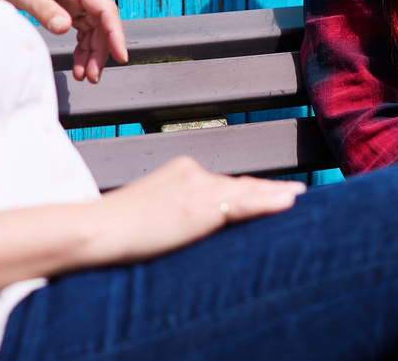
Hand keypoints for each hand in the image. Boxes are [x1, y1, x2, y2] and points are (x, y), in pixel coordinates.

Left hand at [0, 0, 126, 81]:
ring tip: (83, 74)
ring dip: (92, 51)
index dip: (116, 33)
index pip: (104, 8)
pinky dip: (82, 45)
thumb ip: (44, 10)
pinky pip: (82, 26)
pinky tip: (78, 61)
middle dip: (100, 51)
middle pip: (102, 22)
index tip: (120, 55)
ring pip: (94, 27)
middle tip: (91, 76)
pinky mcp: (66, 2)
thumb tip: (65, 28)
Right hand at [0, 157, 303, 299]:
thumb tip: (184, 222)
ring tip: (298, 197)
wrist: (100, 228)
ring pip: (246, 192)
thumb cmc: (114, 226)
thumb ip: (172, 208)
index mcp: (180, 170)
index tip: (268, 189)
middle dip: (266, 190)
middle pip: (238, 184)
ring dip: (274, 195)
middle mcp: (194, 172)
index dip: (248, 187)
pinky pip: (244, 204)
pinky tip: (289, 202)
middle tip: (293, 192)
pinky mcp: (203, 207)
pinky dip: (269, 202)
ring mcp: (200, 188)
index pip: (222, 181)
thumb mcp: (148, 208)